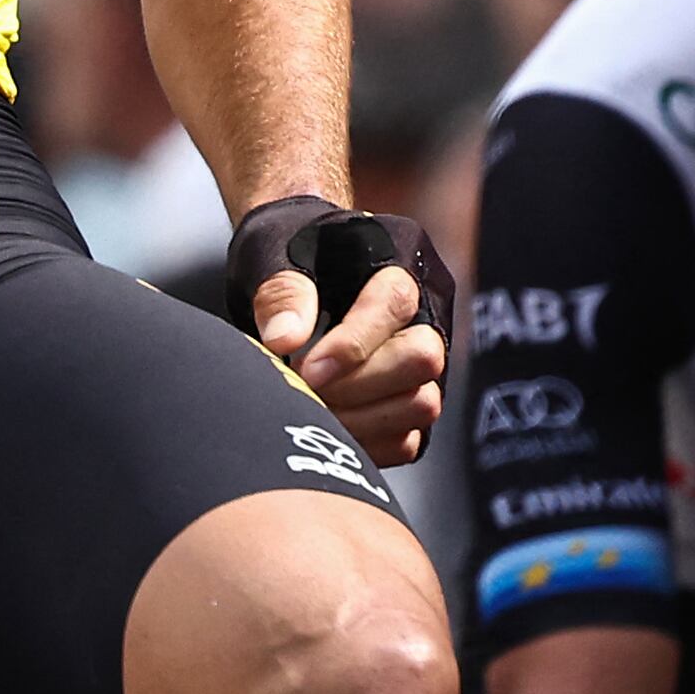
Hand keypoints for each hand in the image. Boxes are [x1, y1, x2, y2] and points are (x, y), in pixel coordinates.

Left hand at [233, 199, 452, 464]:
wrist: (293, 262)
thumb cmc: (284, 250)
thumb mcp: (270, 253)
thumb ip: (280, 291)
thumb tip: (283, 341)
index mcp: (397, 253)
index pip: (394, 302)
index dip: (351, 345)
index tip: (305, 369)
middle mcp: (425, 306)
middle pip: (424, 357)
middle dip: (359, 385)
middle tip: (306, 390)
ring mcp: (424, 357)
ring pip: (423, 403)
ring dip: (363, 418)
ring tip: (311, 411)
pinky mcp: (410, 399)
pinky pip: (409, 440)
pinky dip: (366, 443)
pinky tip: (324, 429)